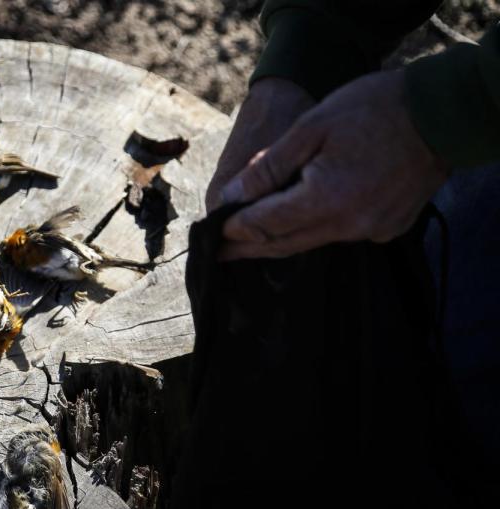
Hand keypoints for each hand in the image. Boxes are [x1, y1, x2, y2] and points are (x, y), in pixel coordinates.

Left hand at [218, 70, 447, 259]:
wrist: (442, 111)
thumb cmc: (373, 109)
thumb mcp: (311, 129)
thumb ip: (268, 168)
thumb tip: (230, 198)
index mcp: (326, 199)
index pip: (266, 225)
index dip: (235, 230)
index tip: (211, 234)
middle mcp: (350, 224)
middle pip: (285, 243)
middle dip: (249, 248)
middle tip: (218, 254)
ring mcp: (372, 230)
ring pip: (312, 241)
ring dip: (280, 239)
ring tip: (249, 240)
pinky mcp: (388, 227)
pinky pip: (340, 234)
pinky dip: (314, 229)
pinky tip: (298, 222)